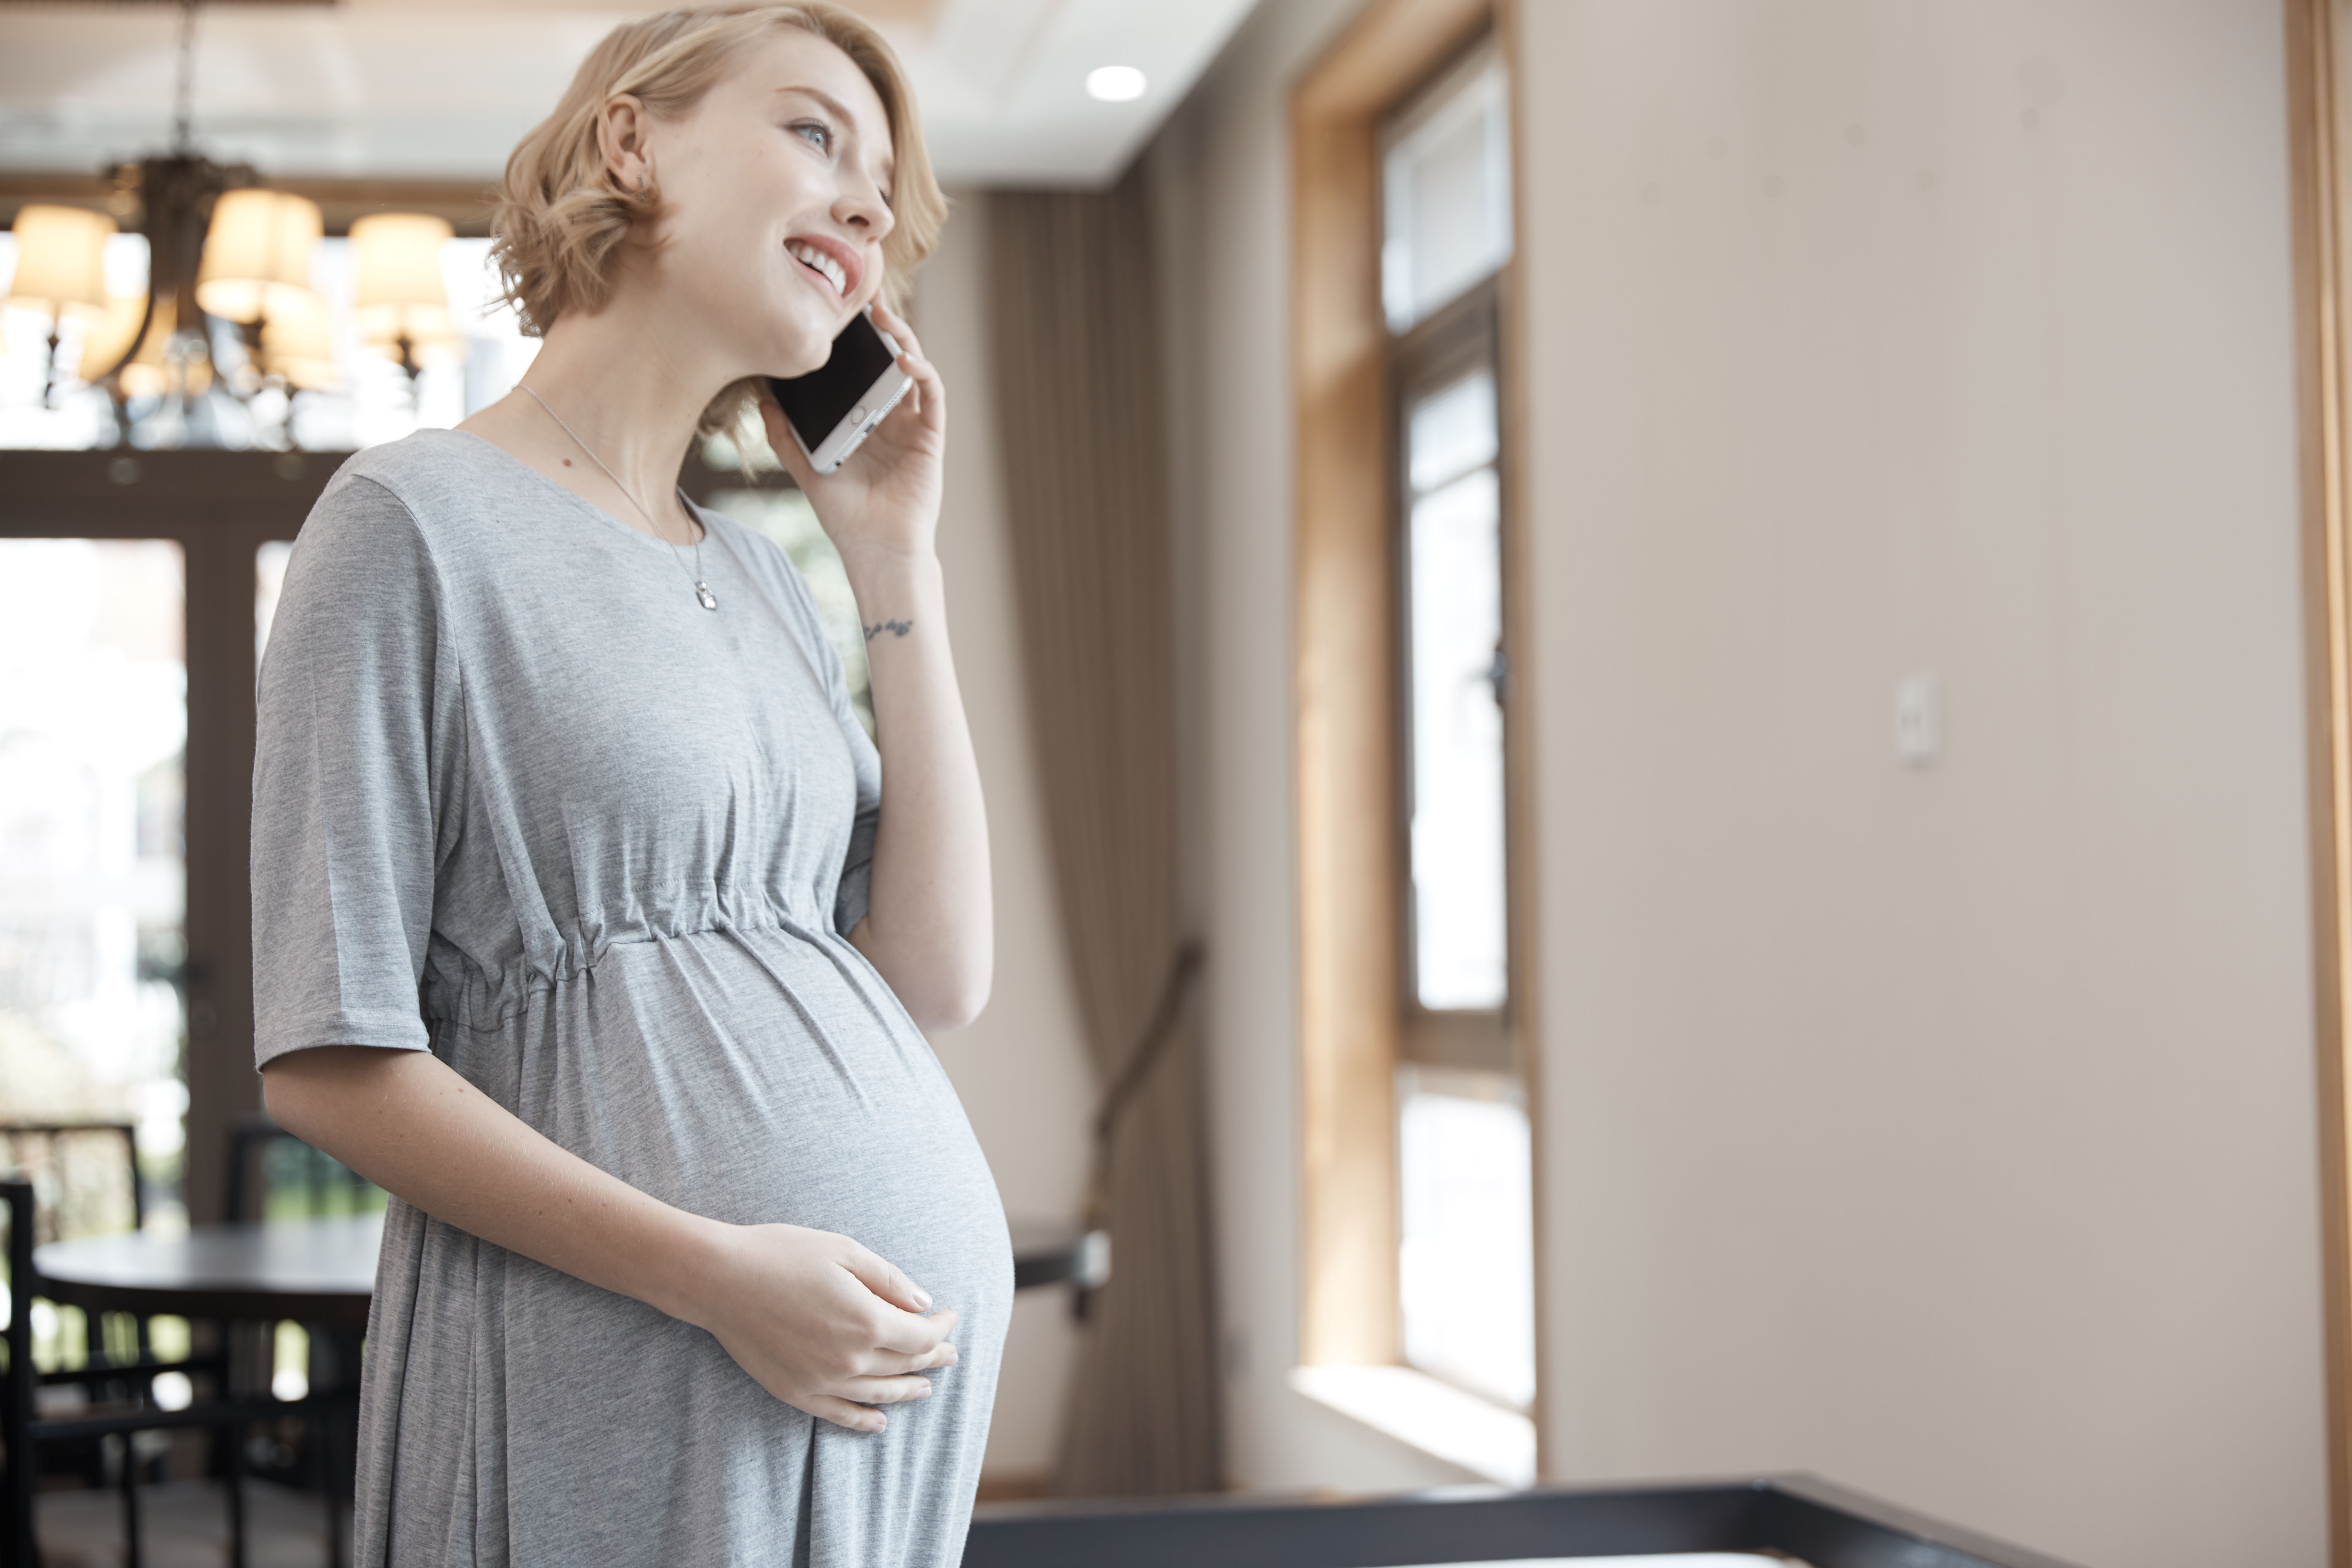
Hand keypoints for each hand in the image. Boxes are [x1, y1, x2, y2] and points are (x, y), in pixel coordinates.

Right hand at [681, 1221, 959, 1431]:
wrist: (719, 1278)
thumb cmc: (782, 1254)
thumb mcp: (845, 1251)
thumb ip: (889, 1281)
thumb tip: (924, 1304)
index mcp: (866, 1321)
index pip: (920, 1336)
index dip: (940, 1328)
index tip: (950, 1315)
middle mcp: (849, 1358)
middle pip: (905, 1365)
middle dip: (932, 1357)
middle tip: (950, 1353)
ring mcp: (821, 1380)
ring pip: (879, 1394)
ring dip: (908, 1390)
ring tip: (926, 1387)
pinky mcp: (795, 1392)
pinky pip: (840, 1414)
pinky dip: (864, 1420)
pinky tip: (880, 1422)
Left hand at [763, 300, 945, 567]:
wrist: (875, 549)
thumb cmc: (846, 515)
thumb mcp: (806, 469)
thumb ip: (786, 436)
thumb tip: (762, 400)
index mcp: (865, 419)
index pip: (863, 369)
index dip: (855, 339)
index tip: (837, 310)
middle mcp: (892, 417)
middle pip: (890, 359)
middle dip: (882, 325)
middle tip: (866, 293)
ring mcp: (913, 425)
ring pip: (914, 368)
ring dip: (902, 339)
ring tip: (883, 316)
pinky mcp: (931, 436)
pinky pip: (932, 395)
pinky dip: (922, 372)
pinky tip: (904, 359)